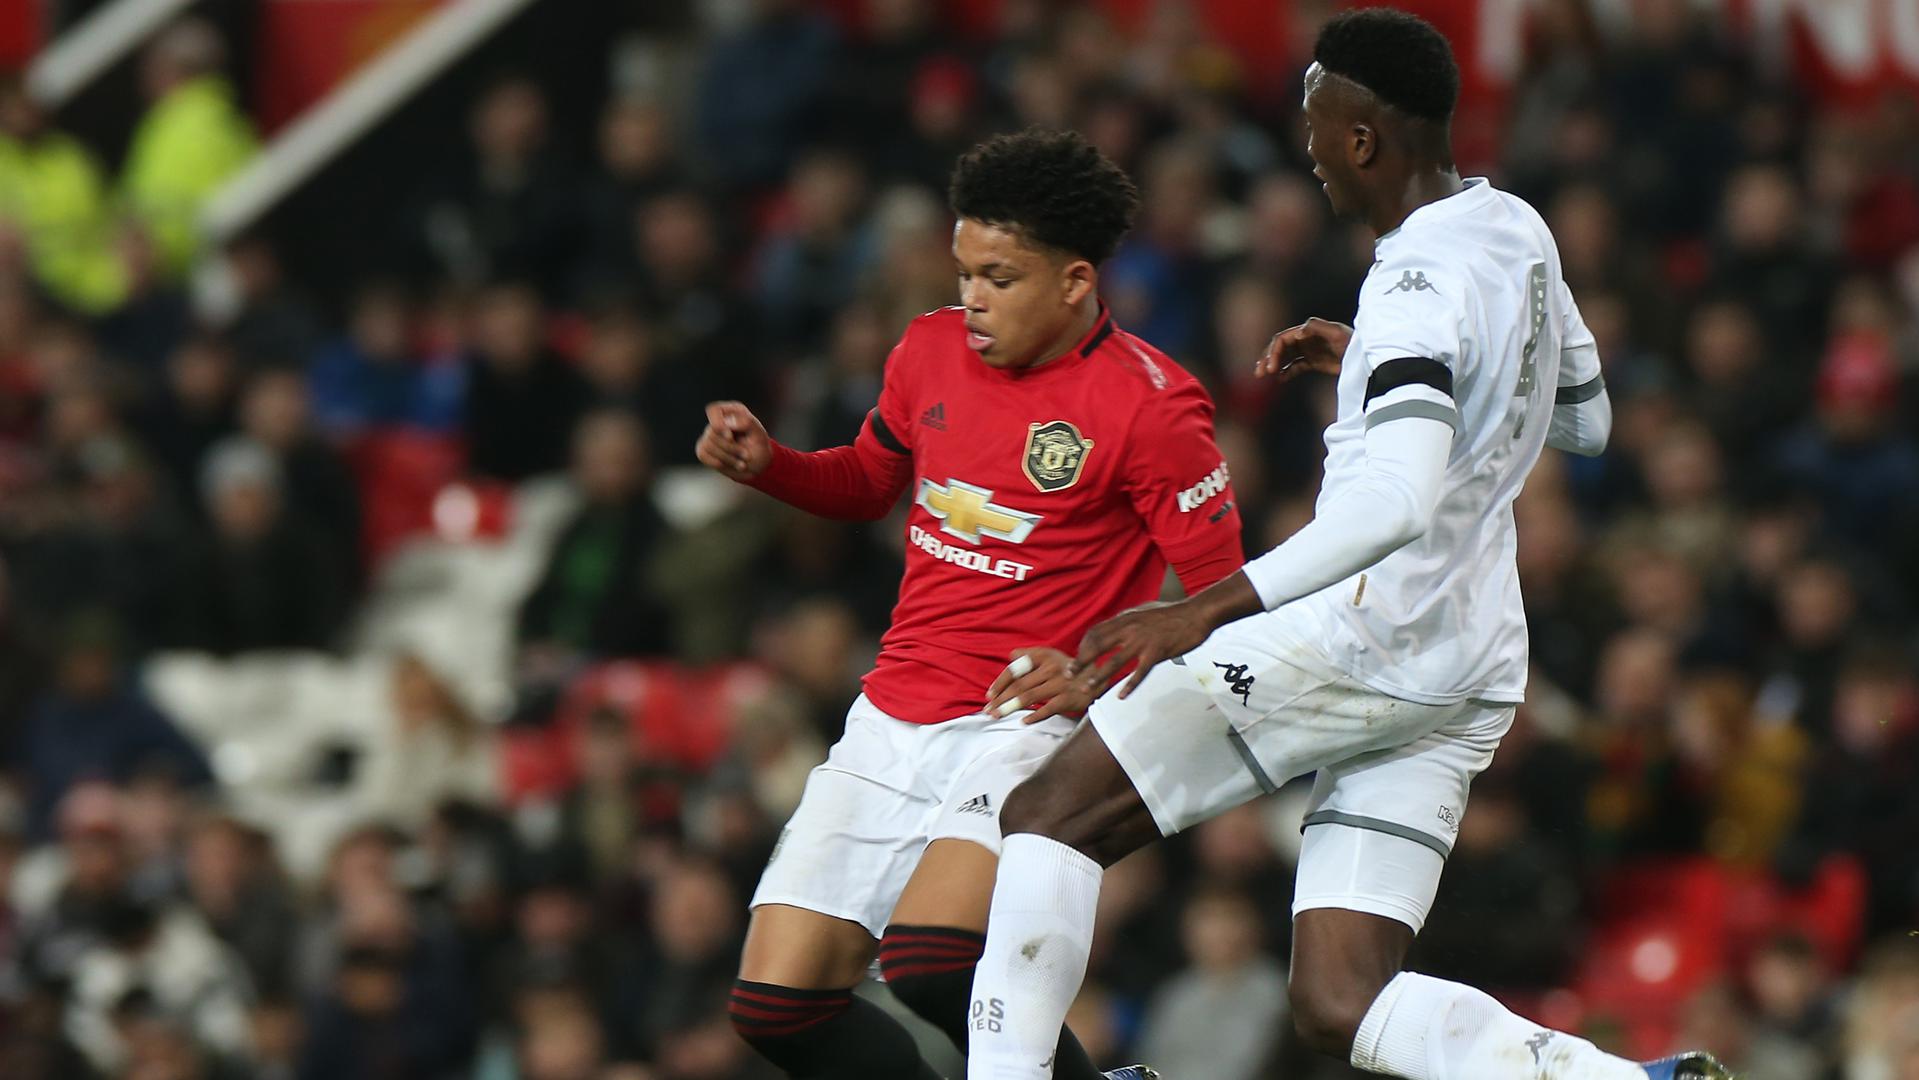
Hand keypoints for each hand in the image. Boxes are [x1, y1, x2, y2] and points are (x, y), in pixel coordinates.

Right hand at [694, 401, 771, 479]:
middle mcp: (718, 422)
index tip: (730, 437)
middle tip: (747, 456)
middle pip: (712, 432)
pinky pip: (703, 455)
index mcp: (732, 412)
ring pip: (708, 445)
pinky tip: (731, 465)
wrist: (758, 465)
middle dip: (730, 448)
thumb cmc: (759, 447)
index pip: (714, 410)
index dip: (718, 424)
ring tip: (743, 464)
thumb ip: (747, 423)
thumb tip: (728, 421)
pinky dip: (719, 463)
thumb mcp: (760, 434)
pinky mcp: (704, 450)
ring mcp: (709, 436)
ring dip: (727, 458)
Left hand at [986, 648, 1079, 721]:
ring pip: (1028, 697)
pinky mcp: (1068, 698)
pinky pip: (1047, 709)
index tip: (990, 695)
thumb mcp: (1051, 655)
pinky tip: (1023, 721)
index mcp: (1043, 656)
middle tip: (988, 710)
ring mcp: (1060, 683)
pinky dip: (1034, 716)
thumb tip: (1010, 655)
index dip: (1000, 682)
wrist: (1096, 679)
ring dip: (1010, 708)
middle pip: (1019, 685)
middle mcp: (1050, 667)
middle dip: (1001, 699)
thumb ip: (1030, 655)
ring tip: (998, 715)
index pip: (1015, 669)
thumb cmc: (1068, 669)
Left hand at [1059, 599, 1216, 712]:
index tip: (1078, 658)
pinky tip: (1122, 696)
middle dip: (1082, 661)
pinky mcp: (1157, 652)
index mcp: (1126, 618)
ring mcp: (1143, 641)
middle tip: (1070, 674)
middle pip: (1098, 646)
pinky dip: (1130, 685)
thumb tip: (1118, 626)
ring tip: (1087, 688)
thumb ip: (1129, 620)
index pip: (1096, 632)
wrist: (1197, 613)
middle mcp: (1130, 628)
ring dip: (1099, 676)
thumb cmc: (1173, 614)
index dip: (1083, 646)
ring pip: (1114, 661)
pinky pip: (1140, 672)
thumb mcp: (1144, 612)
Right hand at [1257, 317, 1352, 381]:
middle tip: (1260, 373)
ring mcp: (1309, 350)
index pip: (1283, 339)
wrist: (1367, 356)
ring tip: (1264, 376)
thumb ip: (1318, 327)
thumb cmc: (1354, 342)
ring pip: (1284, 357)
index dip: (1274, 352)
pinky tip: (1280, 380)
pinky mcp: (1314, 362)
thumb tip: (1298, 332)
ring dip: (1273, 365)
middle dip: (1268, 359)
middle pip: (1279, 347)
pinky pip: (1295, 366)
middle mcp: (1305, 339)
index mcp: (1307, 331)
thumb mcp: (1338, 333)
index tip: (1271, 368)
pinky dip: (1286, 372)